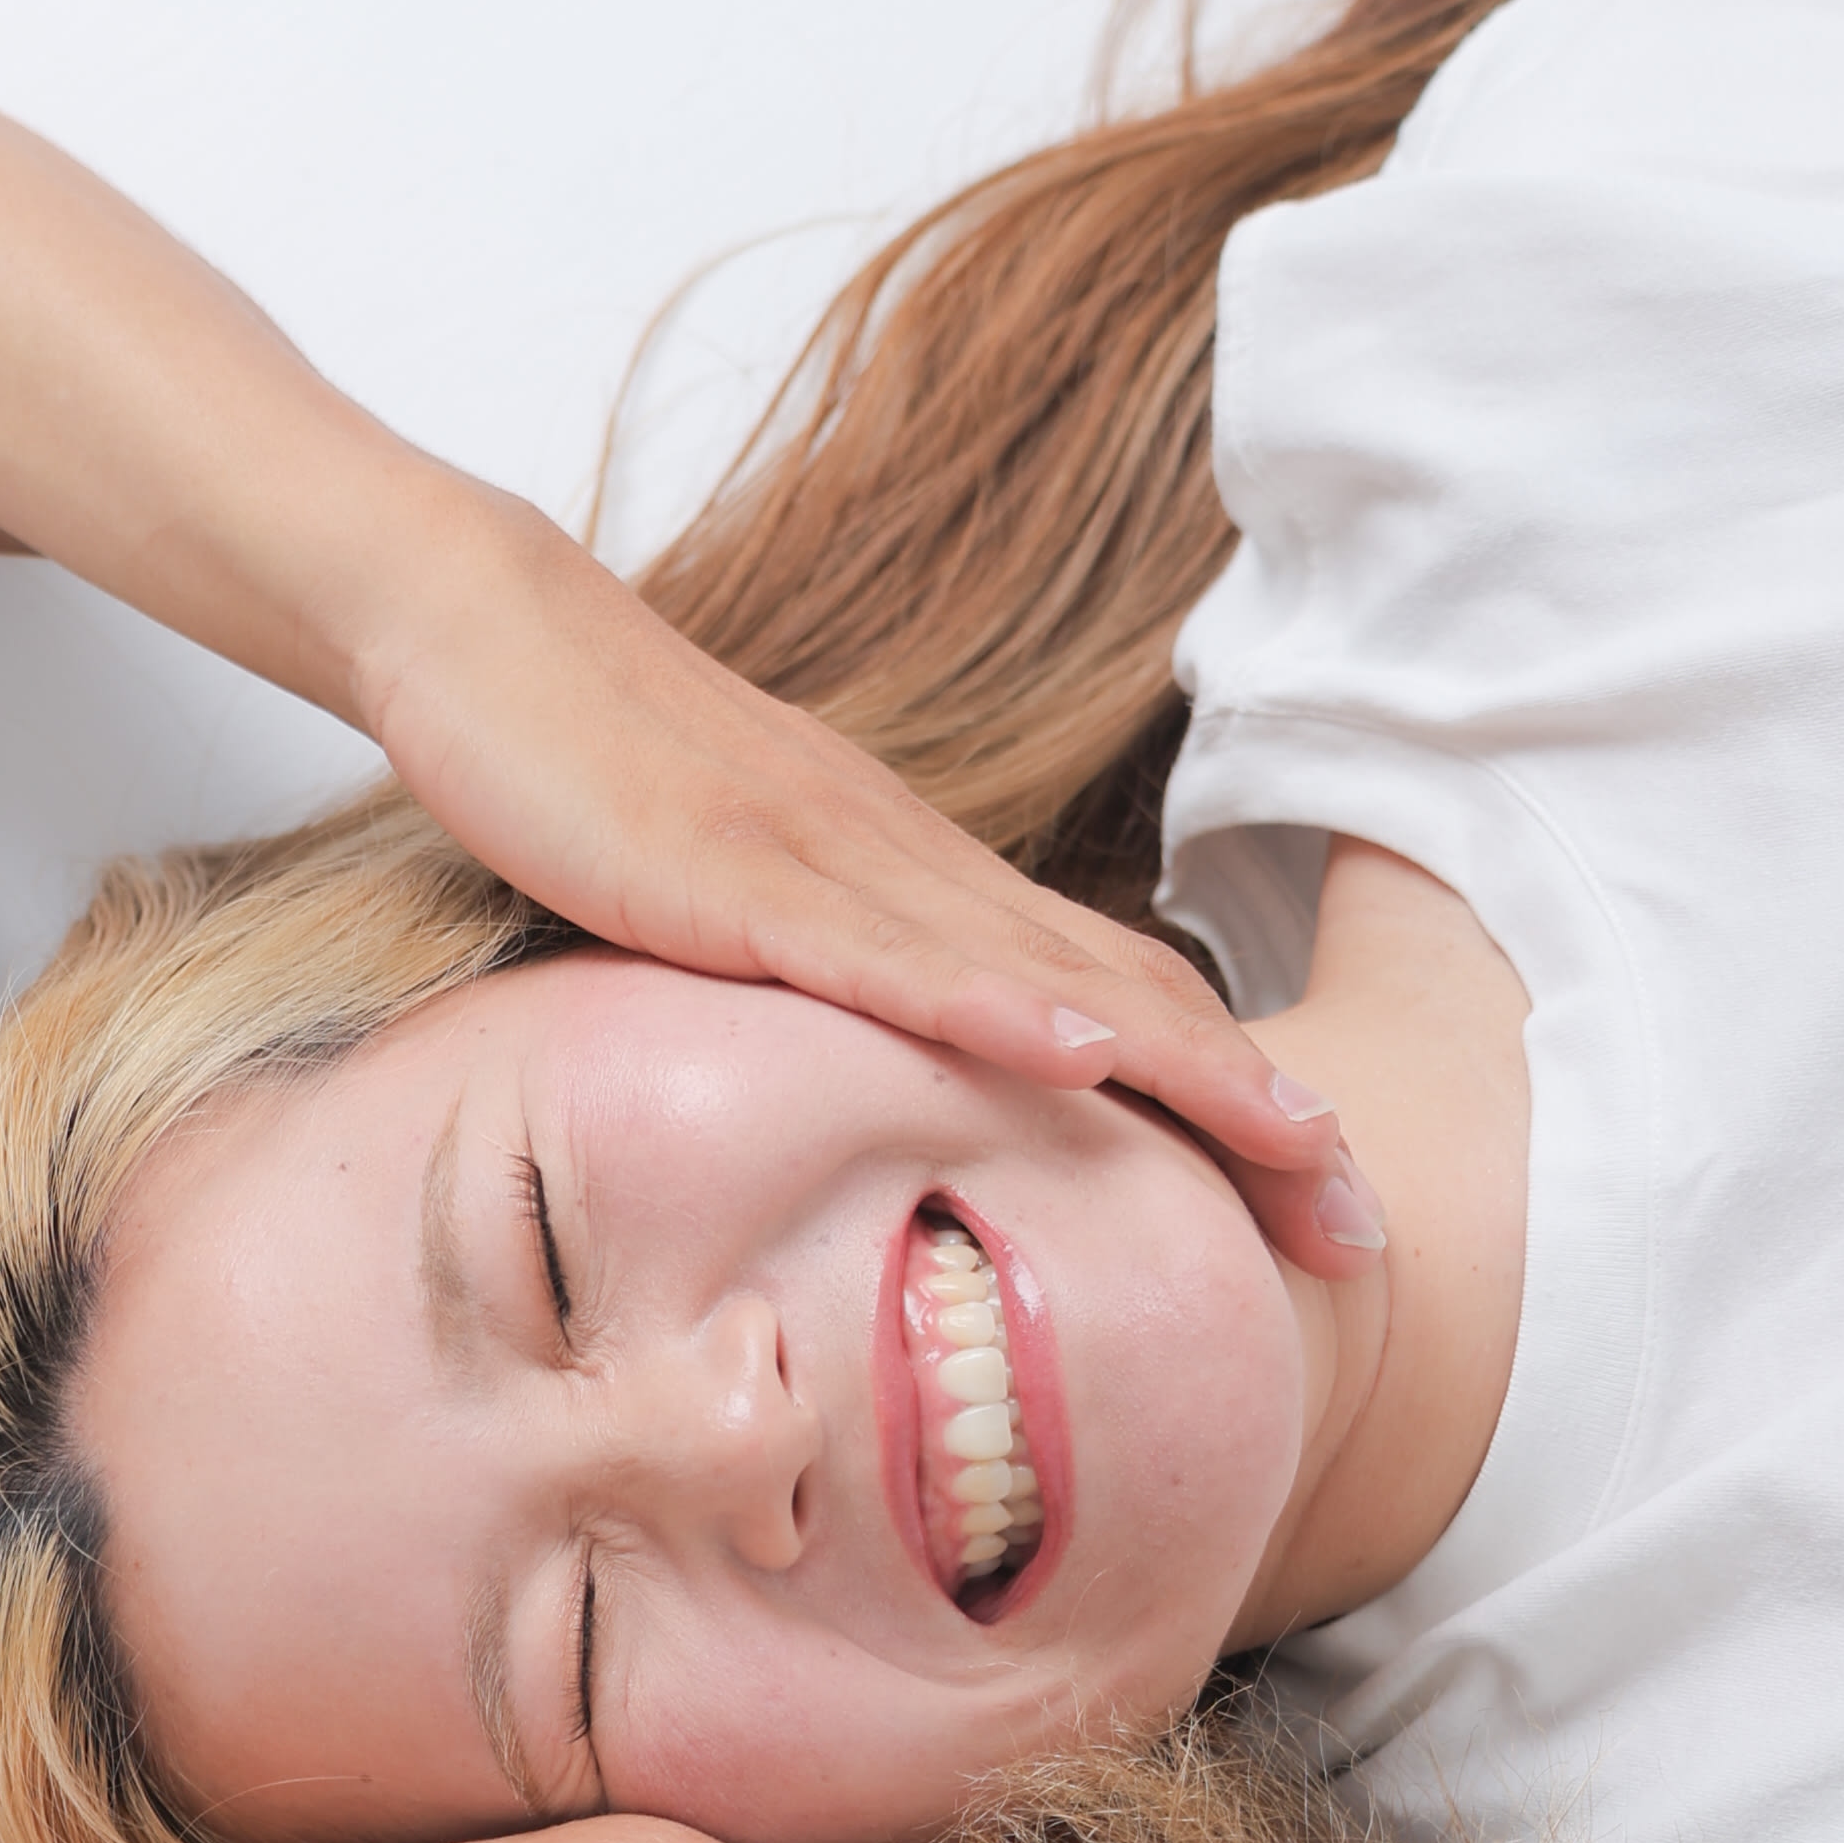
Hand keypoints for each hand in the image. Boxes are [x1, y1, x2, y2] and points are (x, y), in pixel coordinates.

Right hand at [363, 502, 1383, 1275]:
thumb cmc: (595, 772)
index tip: (1328, 1196)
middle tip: (1365, 1218)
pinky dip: (991, 1010)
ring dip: (1180, 1067)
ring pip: (1037, 979)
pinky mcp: (734, 874)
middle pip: (1123, 996)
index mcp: (915, 883)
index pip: (1111, 996)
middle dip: (1256, 1110)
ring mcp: (828, 861)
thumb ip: (820, 988)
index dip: (1233, 1095)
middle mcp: (907, 865)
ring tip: (1293, 1146)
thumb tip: (886, 1104)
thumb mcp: (731, 906)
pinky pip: (881, 958)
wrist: (478, 624)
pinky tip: (1079, 1055)